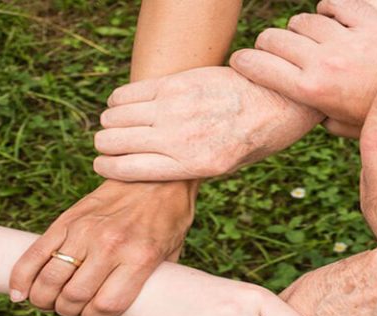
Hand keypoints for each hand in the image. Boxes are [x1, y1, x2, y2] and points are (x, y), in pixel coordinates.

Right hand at [9, 180, 195, 315]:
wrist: (157, 173)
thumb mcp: (170, 254)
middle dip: (68, 311)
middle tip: (71, 308)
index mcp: (139, 258)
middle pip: (73, 296)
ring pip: (50, 279)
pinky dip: (22, 278)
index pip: (105, 306)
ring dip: (44, 299)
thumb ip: (150, 281)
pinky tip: (20, 293)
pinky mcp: (67, 219)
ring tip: (49, 301)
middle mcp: (110, 246)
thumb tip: (130, 306)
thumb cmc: (168, 218)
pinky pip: (35, 254)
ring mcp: (85, 231)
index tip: (95, 313)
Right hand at [93, 66, 322, 181]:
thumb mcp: (223, 169)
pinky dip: (119, 100)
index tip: (101, 165)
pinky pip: (129, 92)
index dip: (105, 167)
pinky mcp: (177, 82)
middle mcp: (181, 137)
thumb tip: (146, 172)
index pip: (127, 169)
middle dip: (105, 145)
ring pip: (116, 116)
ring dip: (111, 122)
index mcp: (193, 166)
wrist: (275, 101)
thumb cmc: (249, 140)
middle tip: (109, 144)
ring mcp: (177, 107)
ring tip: (117, 124)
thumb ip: (185, 170)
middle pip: (114, 141)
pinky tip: (124, 105)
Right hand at [230, 0, 376, 127]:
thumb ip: (315, 115)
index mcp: (311, 91)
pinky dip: (330, 7)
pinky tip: (333, 18)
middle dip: (269, 44)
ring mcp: (348, 39)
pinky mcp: (371, 22)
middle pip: (274, 37)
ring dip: (302, 28)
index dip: (243, 61)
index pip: (257, 64)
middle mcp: (325, 62)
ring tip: (313, 39)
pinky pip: (336, 2)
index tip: (242, 62)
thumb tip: (299, 110)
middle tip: (277, 51)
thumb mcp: (341, 126)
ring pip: (303, 19)